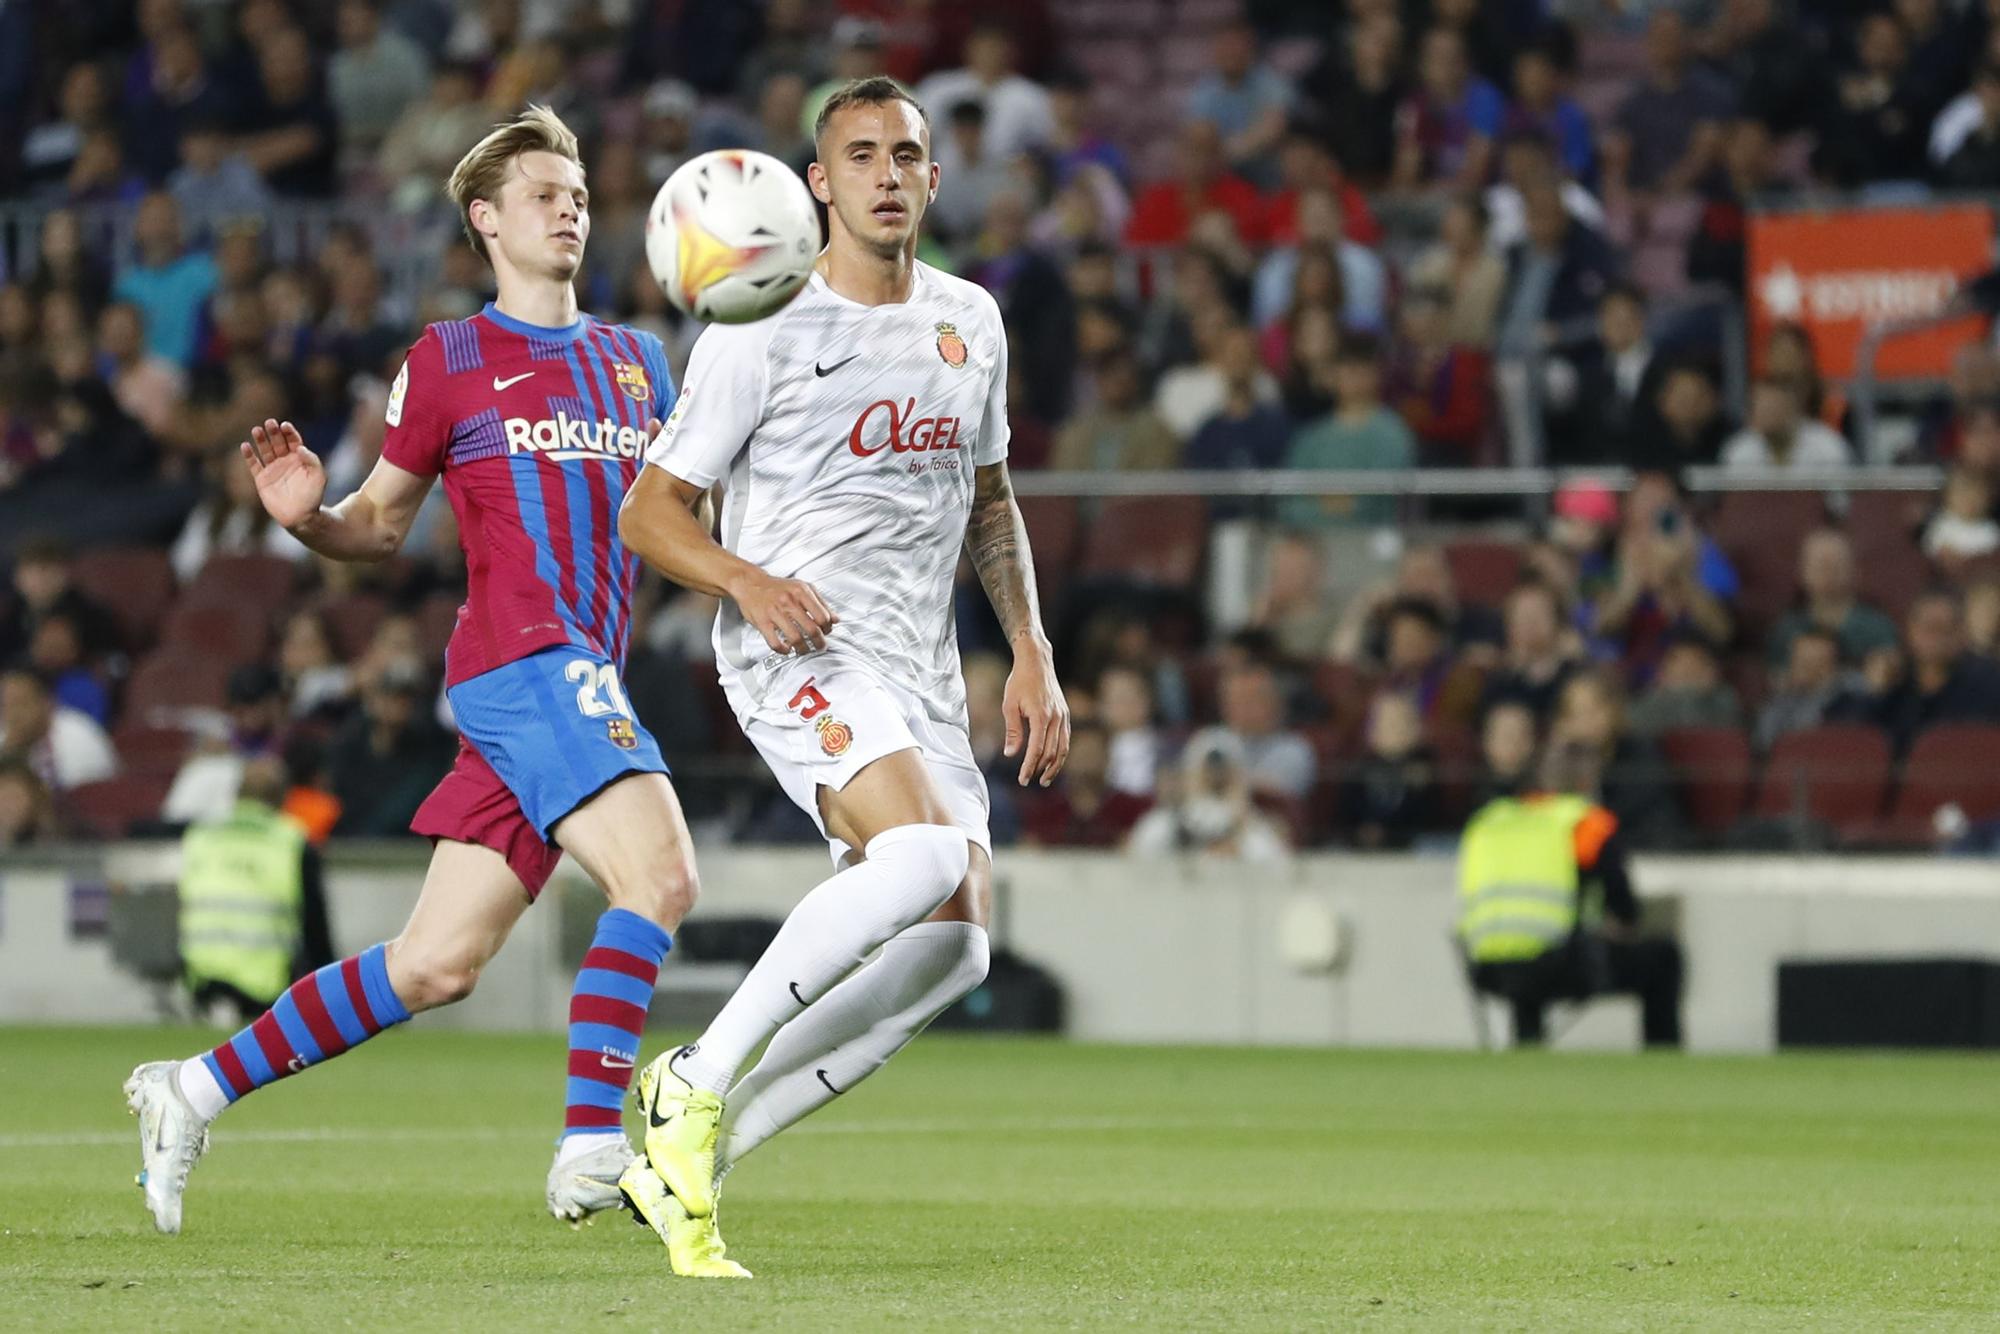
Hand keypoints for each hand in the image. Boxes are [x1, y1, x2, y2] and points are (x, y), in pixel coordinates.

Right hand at [240, 418, 325, 529]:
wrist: (301, 517)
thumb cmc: (312, 497)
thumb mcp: (318, 477)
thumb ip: (312, 461)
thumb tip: (300, 447)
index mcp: (299, 459)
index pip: (293, 440)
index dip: (289, 432)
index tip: (285, 425)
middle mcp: (285, 461)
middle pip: (278, 442)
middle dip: (274, 432)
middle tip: (270, 423)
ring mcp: (272, 470)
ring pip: (265, 450)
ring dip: (260, 439)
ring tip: (257, 429)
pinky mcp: (261, 479)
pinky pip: (253, 465)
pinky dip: (249, 455)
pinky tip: (245, 446)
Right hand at [731, 569, 835, 654]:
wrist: (750, 583)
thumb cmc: (778, 587)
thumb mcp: (802, 588)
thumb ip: (821, 602)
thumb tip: (836, 619)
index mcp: (801, 592)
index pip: (823, 616)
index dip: (827, 628)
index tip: (826, 633)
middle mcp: (789, 601)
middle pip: (812, 629)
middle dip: (819, 642)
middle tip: (820, 647)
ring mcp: (775, 612)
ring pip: (795, 638)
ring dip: (803, 649)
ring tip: (804, 650)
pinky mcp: (762, 622)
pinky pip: (775, 642)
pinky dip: (783, 650)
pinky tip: (786, 649)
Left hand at [1002, 636, 1069, 786]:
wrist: (1037, 662)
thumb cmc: (1019, 682)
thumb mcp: (1009, 705)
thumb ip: (1012, 731)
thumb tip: (1010, 754)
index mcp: (1041, 717)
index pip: (1036, 750)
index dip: (1029, 767)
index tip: (1023, 779)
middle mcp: (1055, 718)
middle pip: (1051, 752)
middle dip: (1040, 769)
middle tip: (1028, 780)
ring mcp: (1063, 716)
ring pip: (1062, 748)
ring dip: (1054, 766)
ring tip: (1045, 779)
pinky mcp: (1065, 714)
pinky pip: (1065, 738)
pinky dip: (1060, 753)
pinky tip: (1052, 761)